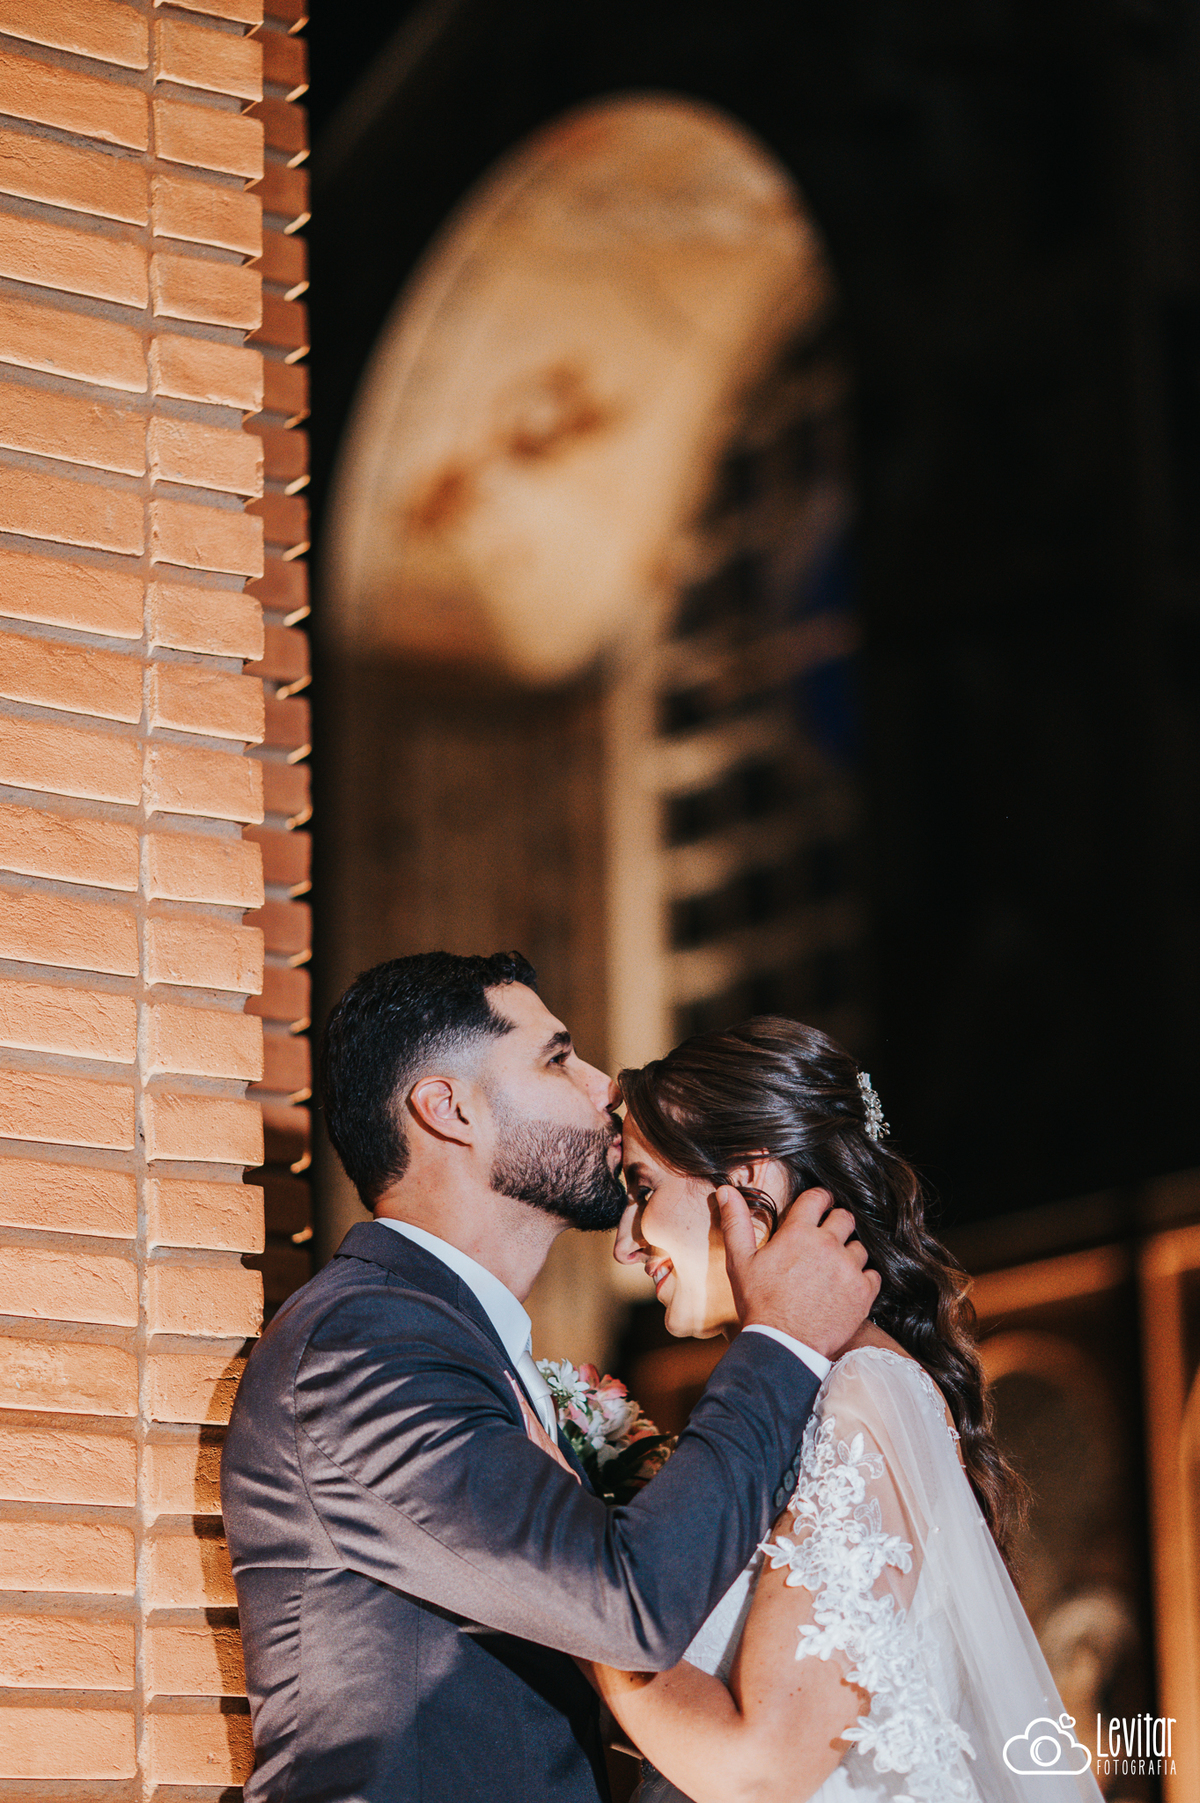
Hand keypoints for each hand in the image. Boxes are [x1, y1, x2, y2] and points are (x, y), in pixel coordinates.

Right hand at [717, 1185, 878, 1357]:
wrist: (784, 1345)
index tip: (821, 1205)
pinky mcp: (863, 1292)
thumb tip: (725, 1190)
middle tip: (827, 1239)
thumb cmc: (759, 1304)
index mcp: (798, 1233)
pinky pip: (873, 1274)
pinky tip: (847, 1287)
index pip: (818, 1197)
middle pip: (845, 1218)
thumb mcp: (740, 1261)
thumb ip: (736, 1222)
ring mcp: (848, 1268)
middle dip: (837, 1224)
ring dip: (849, 1254)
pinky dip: (863, 1278)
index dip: (821, 1198)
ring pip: (860, 1247)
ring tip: (835, 1268)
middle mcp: (827, 1244)